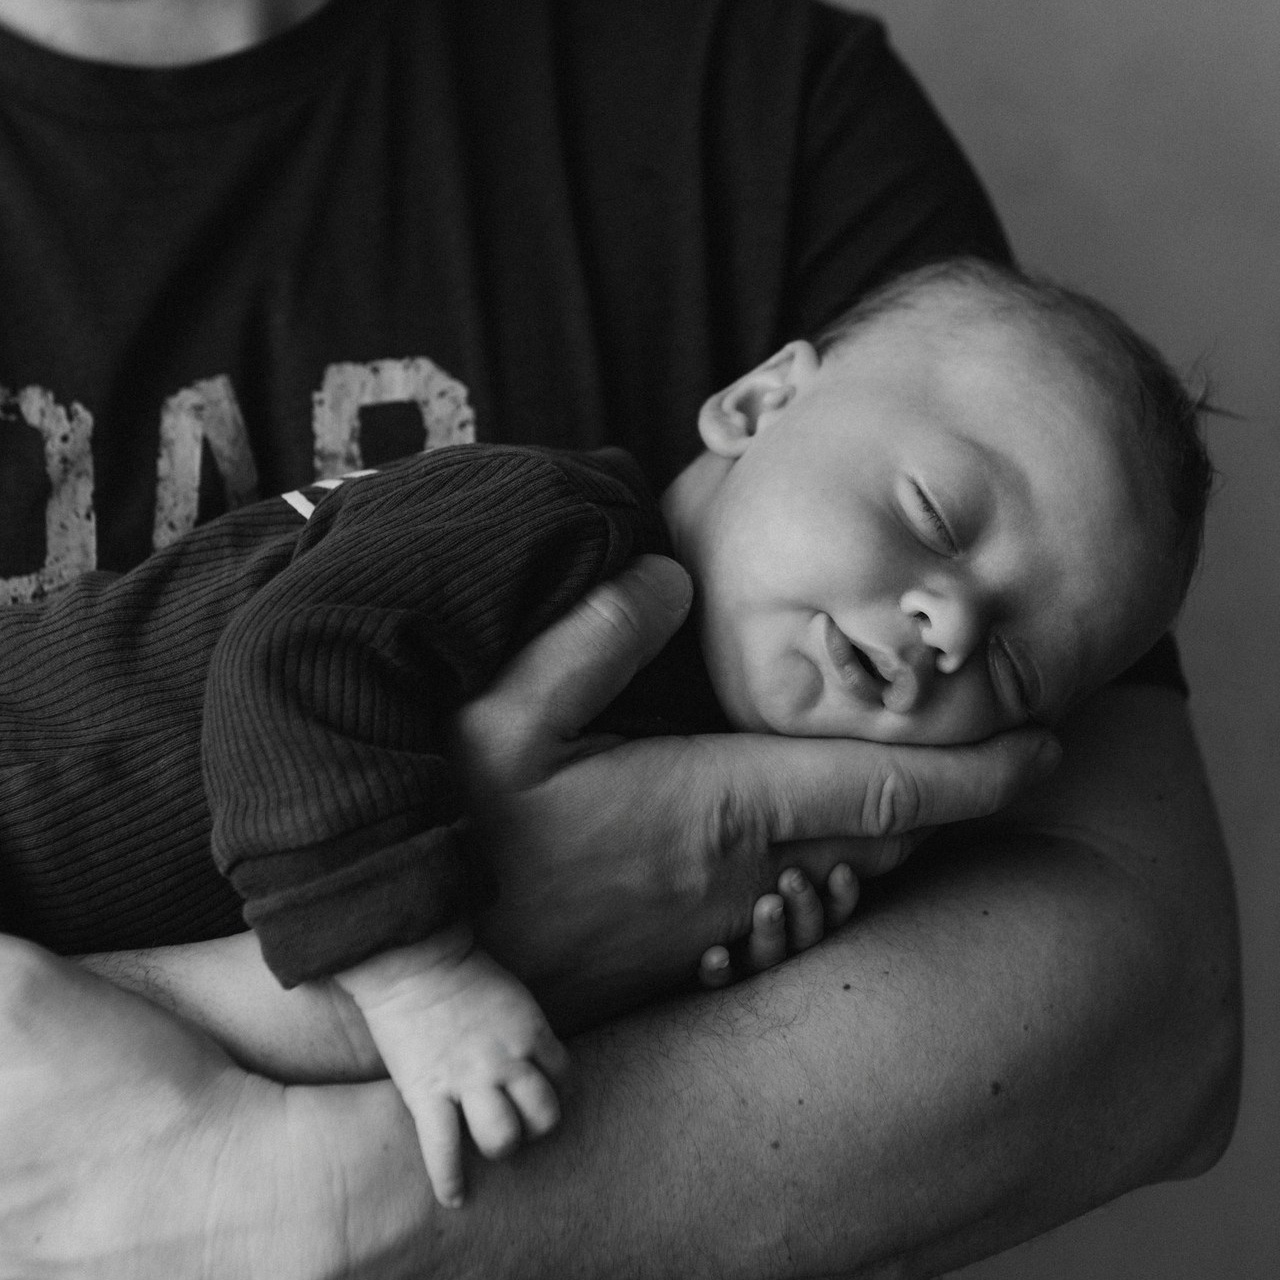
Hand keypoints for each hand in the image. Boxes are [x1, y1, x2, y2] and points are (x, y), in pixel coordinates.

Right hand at [336, 928, 568, 1207]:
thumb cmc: (458, 968)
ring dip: (501, 1146)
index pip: (565, 1074)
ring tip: (489, 1146)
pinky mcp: (428, 1094)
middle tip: (520, 1120)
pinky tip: (455, 1198)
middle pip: (544, 1114)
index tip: (542, 1090)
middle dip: (536, 1123)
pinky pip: (444, 1151)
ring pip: (503, 1138)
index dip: (557, 1086)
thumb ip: (521, 1026)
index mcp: (530, 1030)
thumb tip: (528, 1052)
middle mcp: (506, 1060)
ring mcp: (468, 1080)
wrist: (412, 959)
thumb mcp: (510, 993)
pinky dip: (450, 1181)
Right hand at [455, 555, 1059, 1027]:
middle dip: (952, 801)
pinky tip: (820, 848)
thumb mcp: (496, 717)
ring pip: (845, 883)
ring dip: (895, 838)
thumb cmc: (451, 836)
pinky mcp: (687, 963)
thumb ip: (588, 637)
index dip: (977, 770)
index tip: (1047, 748)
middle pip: (883, 841)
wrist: (410, 971)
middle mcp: (738, 879)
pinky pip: (794, 916)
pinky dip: (835, 876)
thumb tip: (664, 572)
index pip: (879, 790)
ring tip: (924, 788)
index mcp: (714, 808)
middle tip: (1000, 752)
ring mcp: (717, 933)